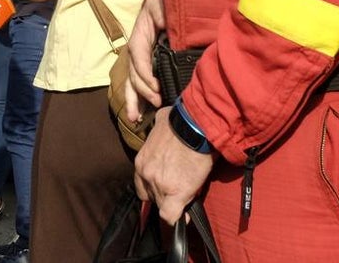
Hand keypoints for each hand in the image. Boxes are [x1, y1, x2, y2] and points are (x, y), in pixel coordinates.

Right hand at [124, 0, 165, 121]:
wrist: (163, 2)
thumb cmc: (163, 4)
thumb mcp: (161, 6)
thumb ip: (161, 14)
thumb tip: (163, 23)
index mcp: (139, 37)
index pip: (138, 57)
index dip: (145, 74)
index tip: (156, 87)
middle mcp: (136, 51)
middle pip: (133, 74)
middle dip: (142, 91)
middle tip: (156, 103)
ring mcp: (140, 60)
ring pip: (132, 83)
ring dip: (133, 101)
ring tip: (135, 119)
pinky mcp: (147, 66)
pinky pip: (139, 83)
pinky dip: (138, 99)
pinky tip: (138, 114)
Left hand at [133, 106, 213, 223]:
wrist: (197, 125)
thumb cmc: (181, 120)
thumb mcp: (161, 123)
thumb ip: (157, 131)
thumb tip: (161, 124)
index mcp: (141, 160)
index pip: (141, 184)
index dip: (154, 188)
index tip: (166, 186)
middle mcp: (146, 174)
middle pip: (150, 196)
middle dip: (163, 195)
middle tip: (177, 190)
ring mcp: (158, 184)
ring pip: (162, 205)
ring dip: (173, 202)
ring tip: (186, 196)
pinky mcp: (174, 194)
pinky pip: (170, 216)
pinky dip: (178, 217)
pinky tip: (185, 214)